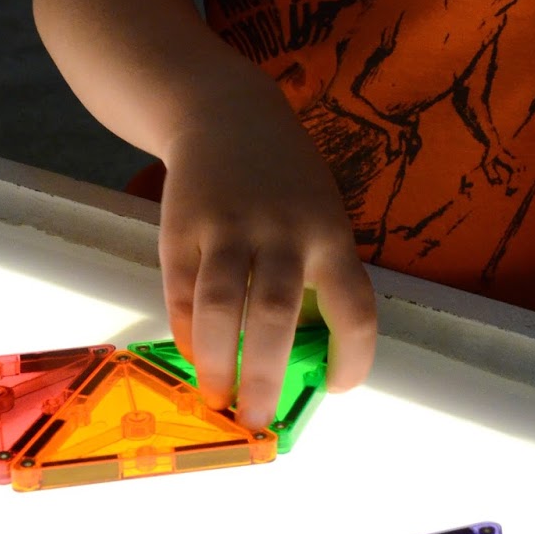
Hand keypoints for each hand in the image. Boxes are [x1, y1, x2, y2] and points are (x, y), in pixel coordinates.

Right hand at [157, 82, 375, 429]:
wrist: (227, 114)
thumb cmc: (286, 181)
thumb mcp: (321, 213)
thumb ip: (318, 274)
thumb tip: (304, 359)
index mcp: (329, 233)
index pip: (354, 307)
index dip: (352, 359)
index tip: (336, 388)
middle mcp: (281, 231)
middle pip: (274, 315)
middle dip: (265, 376)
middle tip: (259, 419)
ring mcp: (227, 227)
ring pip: (218, 305)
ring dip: (216, 362)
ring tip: (218, 397)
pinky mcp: (181, 227)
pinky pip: (180, 291)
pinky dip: (185, 331)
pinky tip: (193, 354)